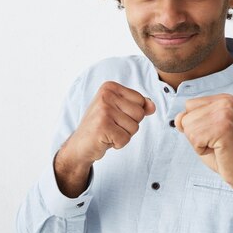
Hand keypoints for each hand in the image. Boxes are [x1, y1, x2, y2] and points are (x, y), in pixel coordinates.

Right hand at [54, 81, 155, 196]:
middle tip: (112, 126)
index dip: (132, 113)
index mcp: (110, 87)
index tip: (115, 116)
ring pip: (134, 127)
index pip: (140, 100)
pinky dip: (118, 143)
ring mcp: (103, 110)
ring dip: (124, 135)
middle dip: (130, 125)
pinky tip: (105, 139)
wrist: (80, 144)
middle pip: (139, 113)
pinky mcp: (102, 126)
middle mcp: (106, 95)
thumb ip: (138, 106)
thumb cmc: (102, 126)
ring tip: (108, 132)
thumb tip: (152, 106)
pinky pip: (125, 138)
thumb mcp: (120, 111)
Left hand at [174, 94, 232, 190]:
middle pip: (186, 115)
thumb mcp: (204, 131)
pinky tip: (218, 150)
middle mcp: (226, 102)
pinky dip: (201, 149)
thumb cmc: (225, 154)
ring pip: (188, 127)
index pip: (189, 105)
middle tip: (216, 142)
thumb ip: (190, 120)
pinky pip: (194, 138)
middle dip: (195, 134)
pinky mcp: (224, 128)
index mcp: (224, 99)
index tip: (214, 133)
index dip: (195, 124)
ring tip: (217, 146)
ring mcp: (226, 113)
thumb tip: (178, 118)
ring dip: (198, 143)